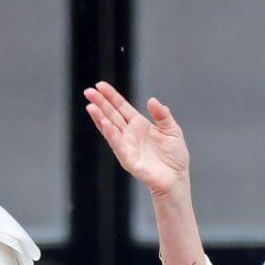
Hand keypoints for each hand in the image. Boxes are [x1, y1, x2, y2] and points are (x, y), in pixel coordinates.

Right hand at [84, 81, 189, 199]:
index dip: (111, 96)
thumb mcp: (172, 130)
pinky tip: (105, 123)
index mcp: (139, 125)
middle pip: (112, 115)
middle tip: (88, 91)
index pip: (121, 107)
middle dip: (100, 103)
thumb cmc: (174, 157)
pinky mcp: (128, 159)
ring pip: (110, 129)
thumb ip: (162, 115)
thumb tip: (151, 100)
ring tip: (90, 106)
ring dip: (100, 117)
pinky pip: (118, 145)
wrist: (176, 179)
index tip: (100, 85)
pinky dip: (111, 134)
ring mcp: (127, 147)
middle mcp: (130, 134)